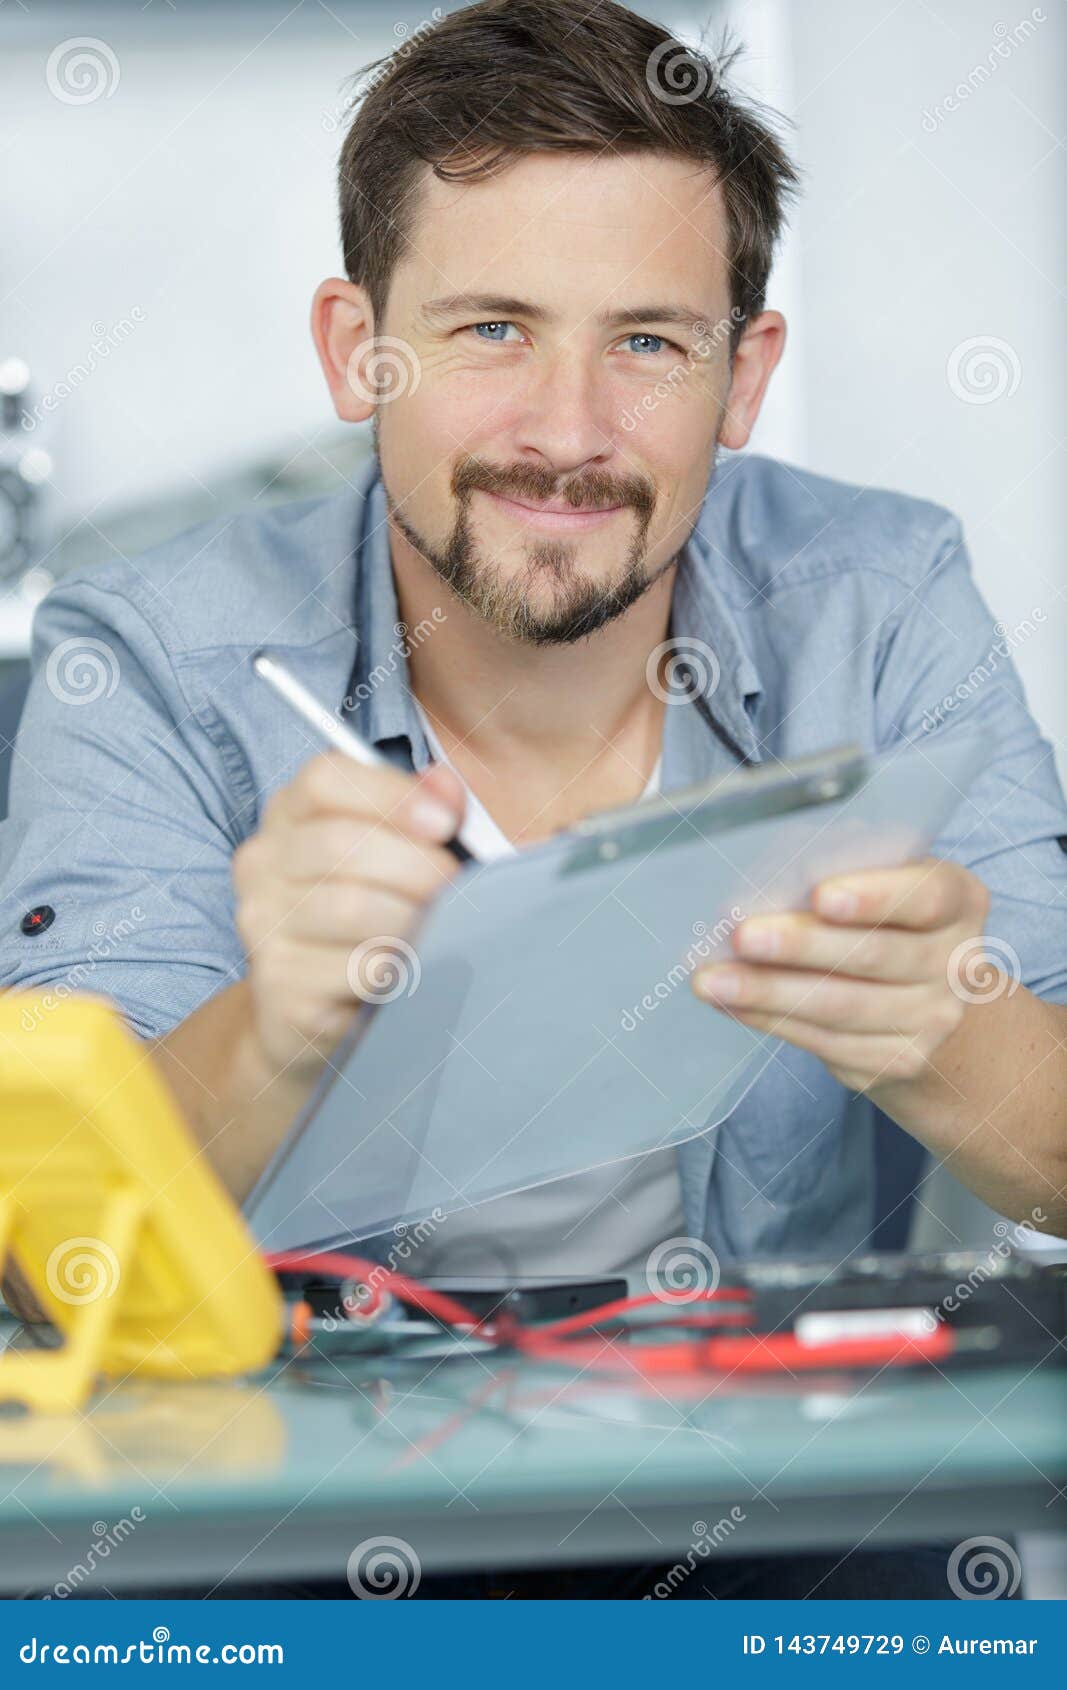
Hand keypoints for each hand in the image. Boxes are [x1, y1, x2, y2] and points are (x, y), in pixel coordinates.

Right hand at [232, 750, 464, 1076]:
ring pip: (352, 908)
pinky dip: (400, 969)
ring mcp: (261, 928)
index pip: (325, 779)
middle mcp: (261, 864)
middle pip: (341, 843)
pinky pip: (359, 970)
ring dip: (412, 919)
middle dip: (417, 865)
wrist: (306, 1012)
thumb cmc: (364, 918)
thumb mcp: (392, 854)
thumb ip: (423, 811)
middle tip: (454, 886)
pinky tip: (407, 971)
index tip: (445, 823)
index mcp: (288, 816)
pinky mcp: (279, 988)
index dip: (392, 795)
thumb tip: (446, 788)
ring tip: (433, 929)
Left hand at [691, 857, 990, 1096]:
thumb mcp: (891, 886)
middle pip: (872, 955)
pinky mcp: (895, 1061)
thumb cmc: (893, 926)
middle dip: (800, 946)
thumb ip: (848, 876)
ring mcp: (930, 1020)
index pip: (925, 897)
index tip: (820, 895)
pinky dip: (770, 1020)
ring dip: (768, 992)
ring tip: (713, 979)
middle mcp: (956, 964)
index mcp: (959, 902)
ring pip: (841, 1006)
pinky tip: (731, 1003)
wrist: (936, 1010)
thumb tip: (764, 883)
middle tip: (741, 935)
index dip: (874, 896)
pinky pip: (824, 1042)